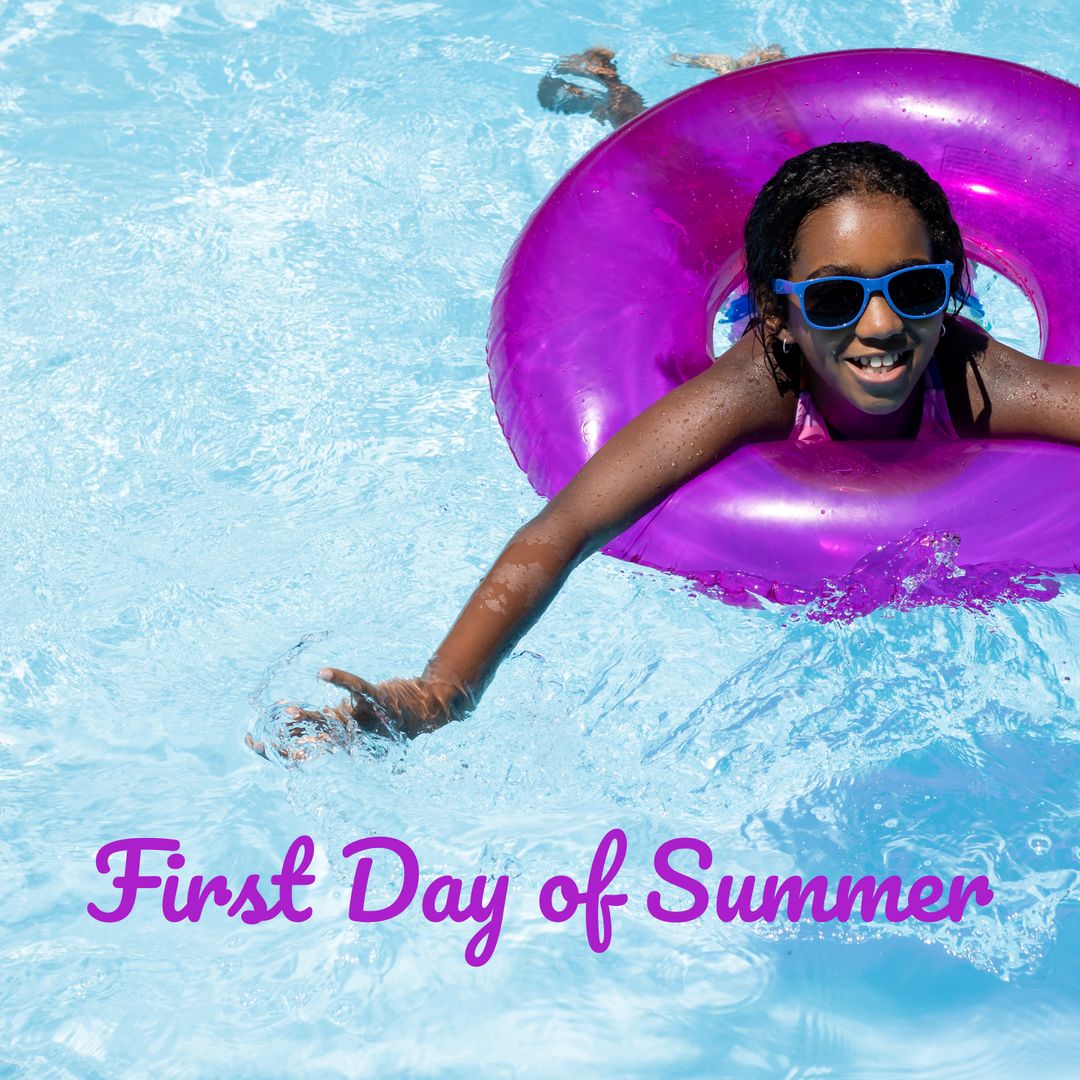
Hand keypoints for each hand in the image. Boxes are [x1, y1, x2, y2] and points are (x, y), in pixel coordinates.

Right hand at [245, 668, 466, 760]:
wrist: (427, 709)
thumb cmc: (388, 713)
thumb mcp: (352, 719)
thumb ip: (329, 720)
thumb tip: (298, 718)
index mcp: (339, 737)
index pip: (302, 750)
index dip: (275, 750)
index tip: (253, 741)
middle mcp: (349, 734)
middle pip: (310, 744)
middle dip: (281, 744)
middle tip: (256, 738)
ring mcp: (364, 719)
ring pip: (331, 722)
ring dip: (308, 718)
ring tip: (286, 710)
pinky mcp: (379, 699)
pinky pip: (358, 689)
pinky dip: (341, 680)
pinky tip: (323, 672)